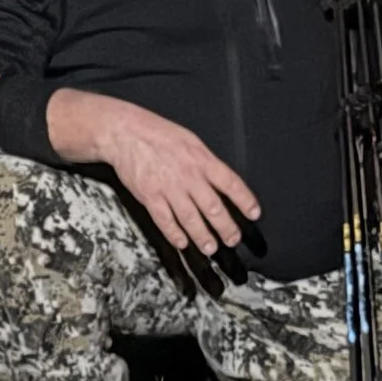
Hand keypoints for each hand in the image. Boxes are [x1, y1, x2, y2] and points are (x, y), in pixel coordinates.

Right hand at [45, 92, 259, 255]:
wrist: (127, 133)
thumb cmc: (160, 135)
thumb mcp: (191, 142)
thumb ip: (206, 163)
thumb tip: (221, 182)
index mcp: (202, 160)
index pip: (231, 183)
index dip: (245, 200)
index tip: (254, 214)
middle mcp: (189, 176)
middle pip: (213, 208)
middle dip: (226, 228)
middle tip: (232, 239)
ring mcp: (169, 188)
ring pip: (191, 219)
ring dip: (203, 236)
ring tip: (210, 248)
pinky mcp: (150, 197)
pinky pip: (165, 220)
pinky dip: (174, 234)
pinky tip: (182, 243)